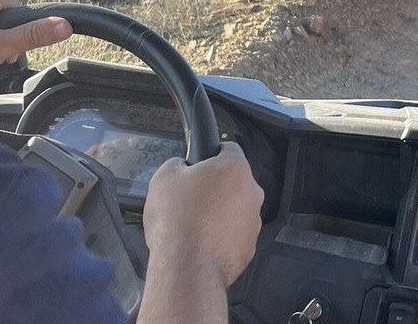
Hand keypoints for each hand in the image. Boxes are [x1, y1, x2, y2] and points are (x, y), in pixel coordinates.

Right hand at [143, 142, 263, 287]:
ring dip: (219, 213)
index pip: (229, 149)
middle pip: (233, 181)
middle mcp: (252, 192)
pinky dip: (221, 236)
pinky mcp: (250, 246)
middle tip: (190, 199)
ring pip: (235, 208)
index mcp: (235, 169)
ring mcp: (254, 221)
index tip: (198, 164)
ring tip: (193, 225)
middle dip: (214, 187)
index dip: (211, 154)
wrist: (187, 269)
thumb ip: (176, 164)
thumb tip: (182, 167)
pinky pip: (234, 234)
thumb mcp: (163, 178)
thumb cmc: (177, 220)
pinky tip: (201, 244)